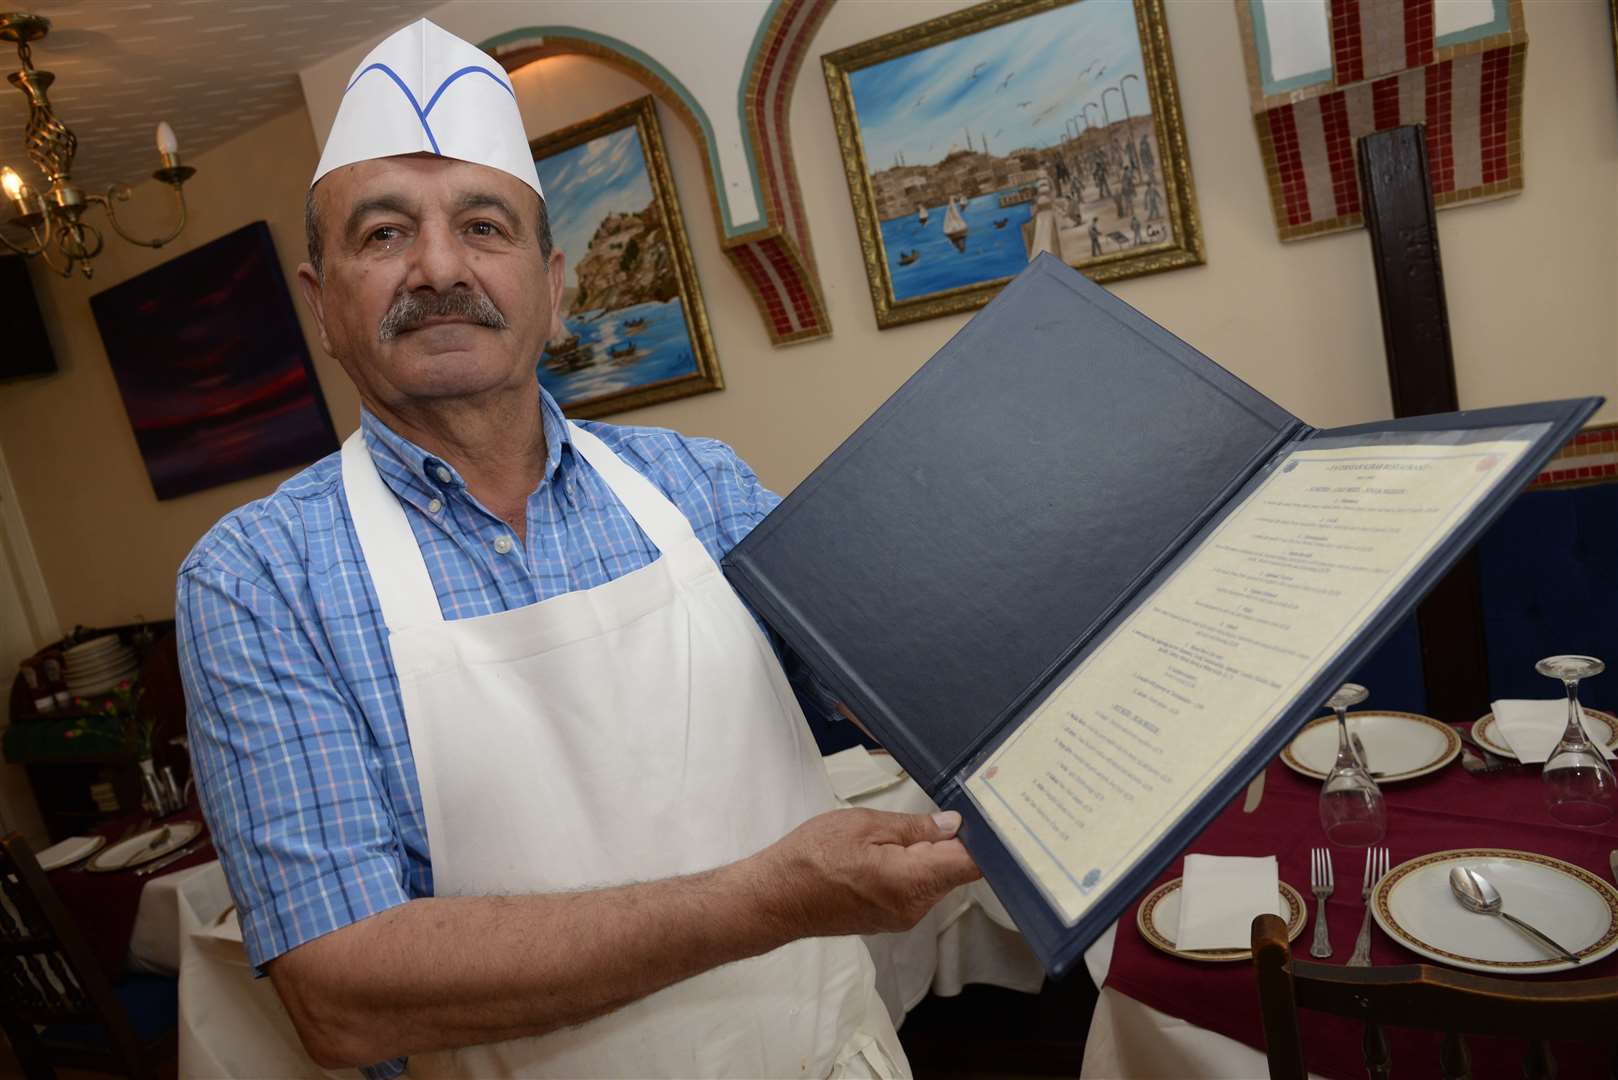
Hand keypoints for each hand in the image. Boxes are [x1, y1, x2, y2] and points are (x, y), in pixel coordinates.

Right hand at [754, 808, 981, 936]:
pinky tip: (887, 852)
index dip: (983, 839)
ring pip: (934, 880)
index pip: (969, 865)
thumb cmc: (812, 856)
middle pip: (954, 871)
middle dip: (949, 842)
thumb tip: (953, 824)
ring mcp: (902, 918)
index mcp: (911, 882)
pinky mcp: (889, 920)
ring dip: (926, 856)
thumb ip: (913, 827)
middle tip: (935, 808)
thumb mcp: (862, 825)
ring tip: (896, 832)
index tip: (987, 815)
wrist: (776, 898)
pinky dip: (911, 870)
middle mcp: (914, 909)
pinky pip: (915, 891)